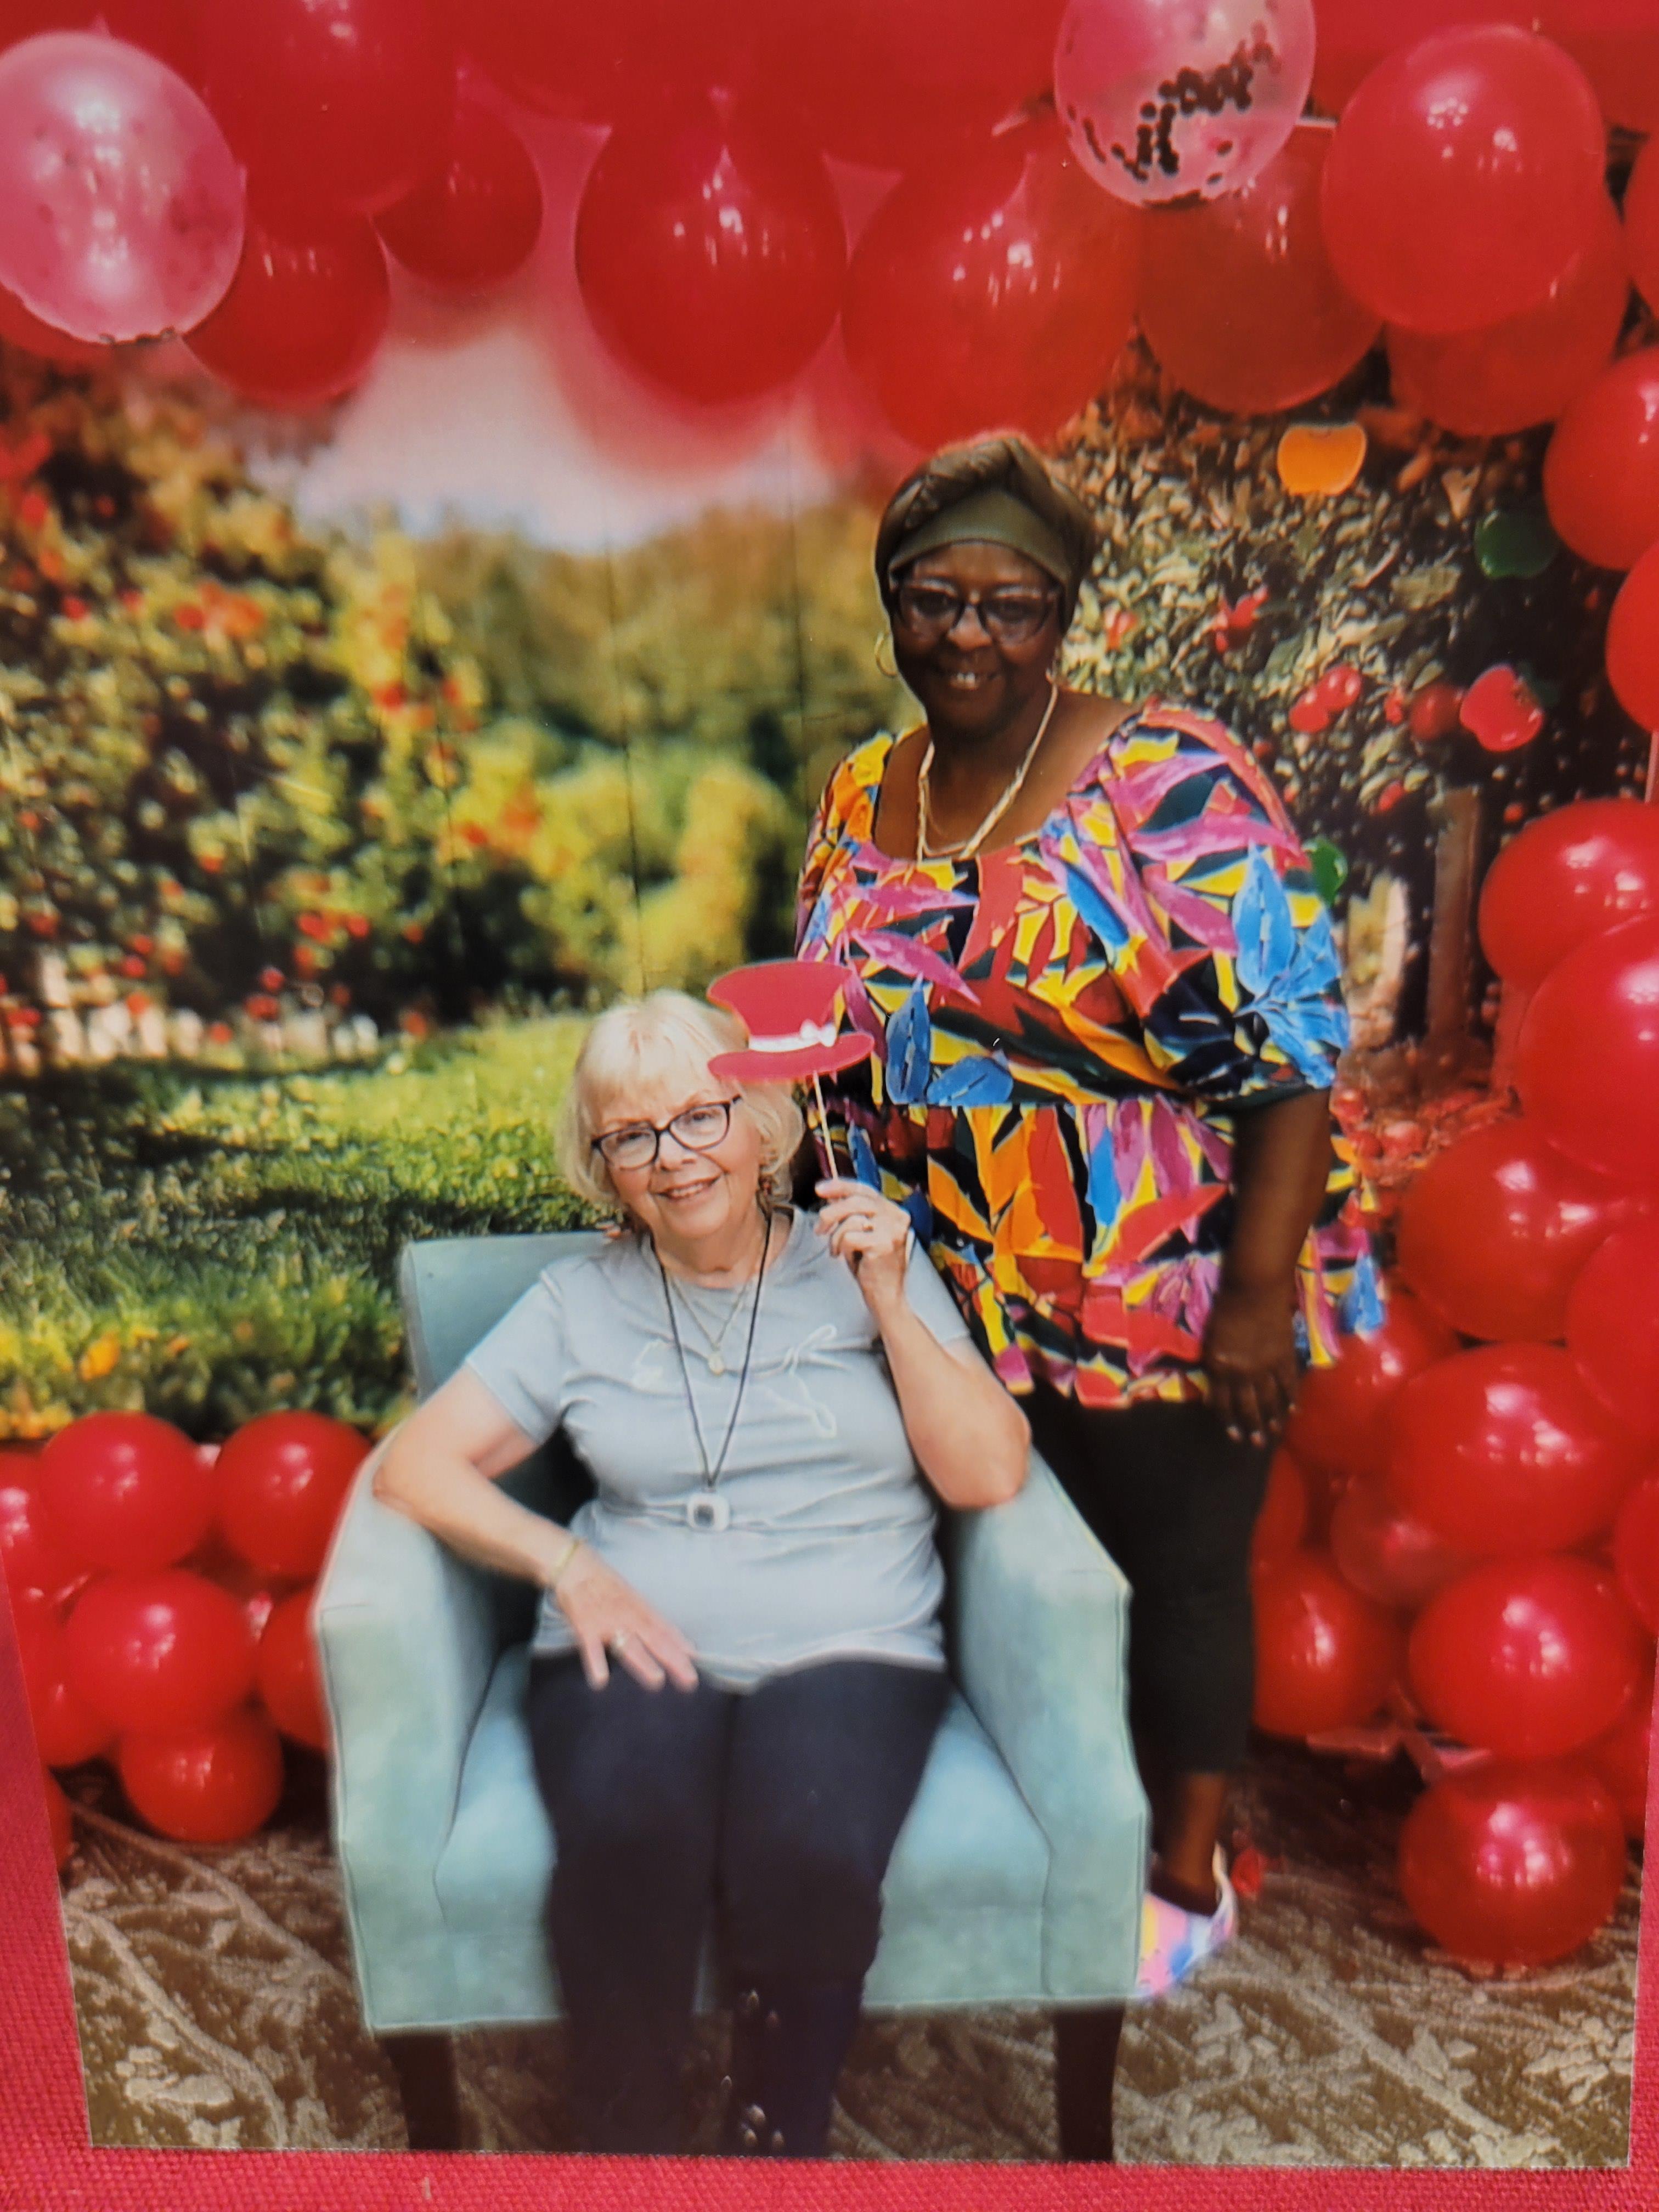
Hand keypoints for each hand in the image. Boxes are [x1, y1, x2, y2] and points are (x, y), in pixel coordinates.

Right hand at [551, 1545, 697, 1691]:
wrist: (573, 1566)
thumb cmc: (603, 1581)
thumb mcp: (629, 1594)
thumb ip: (645, 1615)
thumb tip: (666, 1631)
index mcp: (639, 1606)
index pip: (663, 1626)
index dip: (679, 1642)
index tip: (695, 1656)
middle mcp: (628, 1615)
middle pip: (654, 1639)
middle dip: (672, 1659)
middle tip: (689, 1679)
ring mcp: (607, 1621)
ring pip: (628, 1644)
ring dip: (643, 1662)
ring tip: (657, 1680)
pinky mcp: (585, 1627)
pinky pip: (591, 1647)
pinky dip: (596, 1662)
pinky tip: (601, 1680)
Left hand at [815, 1178, 913, 1318]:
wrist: (886, 1296)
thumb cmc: (872, 1266)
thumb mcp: (863, 1234)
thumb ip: (853, 1213)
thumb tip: (831, 1196)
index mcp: (894, 1211)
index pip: (865, 1189)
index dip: (840, 1186)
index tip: (820, 1189)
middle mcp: (897, 1217)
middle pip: (855, 1201)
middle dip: (831, 1213)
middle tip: (819, 1228)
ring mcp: (892, 1230)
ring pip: (851, 1219)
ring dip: (836, 1236)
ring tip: (837, 1250)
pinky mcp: (883, 1244)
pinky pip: (849, 1237)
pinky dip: (842, 1248)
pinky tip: (848, 1258)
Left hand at [1201, 1279, 1299, 1448]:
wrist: (1254, 1287)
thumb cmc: (1226, 1307)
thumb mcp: (1212, 1339)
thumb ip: (1217, 1364)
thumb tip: (1218, 1389)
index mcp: (1219, 1367)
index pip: (1222, 1402)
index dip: (1228, 1420)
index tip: (1233, 1434)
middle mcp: (1241, 1372)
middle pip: (1247, 1407)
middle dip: (1252, 1428)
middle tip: (1257, 1444)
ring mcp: (1265, 1366)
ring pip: (1269, 1399)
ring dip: (1273, 1419)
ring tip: (1275, 1433)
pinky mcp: (1285, 1357)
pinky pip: (1289, 1383)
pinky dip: (1291, 1398)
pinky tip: (1293, 1410)